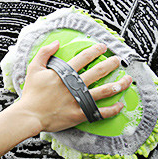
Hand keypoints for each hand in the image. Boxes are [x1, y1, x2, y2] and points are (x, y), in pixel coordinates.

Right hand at [14, 41, 131, 132]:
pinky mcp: (81, 114)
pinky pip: (101, 111)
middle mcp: (75, 85)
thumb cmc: (31, 94)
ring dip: (119, 84)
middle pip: (99, 71)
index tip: (103, 47)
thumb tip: (56, 43)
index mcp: (65, 73)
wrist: (30, 115)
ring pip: (105, 90)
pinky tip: (120, 104)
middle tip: (118, 60)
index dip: (95, 50)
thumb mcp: (33, 68)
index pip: (84, 57)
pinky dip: (113, 109)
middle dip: (112, 64)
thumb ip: (45, 53)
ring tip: (127, 80)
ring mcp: (80, 100)